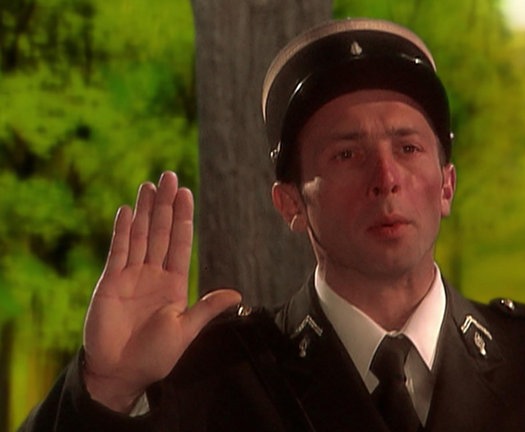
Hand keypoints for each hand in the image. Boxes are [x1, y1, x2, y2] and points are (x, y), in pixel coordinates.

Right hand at [82, 171, 241, 411]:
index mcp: (174, 283)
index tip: (186, 194)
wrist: (121, 372)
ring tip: (149, 185)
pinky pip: (118, 252)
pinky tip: (128, 211)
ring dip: (145, 210)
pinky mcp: (110, 283)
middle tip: (170, 176)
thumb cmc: (155, 355)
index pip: (180, 243)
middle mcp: (153, 274)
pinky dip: (123, 231)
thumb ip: (207, 308)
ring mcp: (131, 276)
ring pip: (140, 236)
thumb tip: (237, 294)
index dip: (183, 218)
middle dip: (165, 204)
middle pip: (161, 232)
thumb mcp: (186, 330)